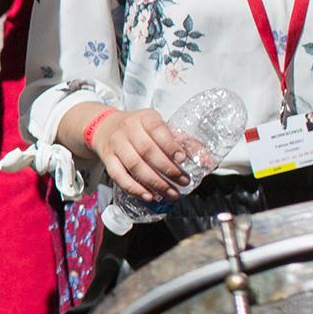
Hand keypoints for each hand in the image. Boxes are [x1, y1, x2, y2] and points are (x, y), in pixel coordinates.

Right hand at [84, 107, 203, 199]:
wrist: (105, 127)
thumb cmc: (139, 129)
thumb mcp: (158, 127)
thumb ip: (182, 142)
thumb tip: (207, 160)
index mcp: (145, 118)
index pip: (157, 130)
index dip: (170, 145)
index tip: (182, 159)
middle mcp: (128, 129)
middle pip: (147, 150)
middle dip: (167, 169)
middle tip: (183, 182)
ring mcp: (116, 144)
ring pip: (134, 165)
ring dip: (154, 182)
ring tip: (170, 193)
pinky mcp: (108, 159)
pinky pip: (118, 176)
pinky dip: (134, 188)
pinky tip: (148, 195)